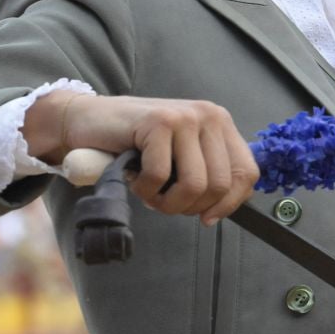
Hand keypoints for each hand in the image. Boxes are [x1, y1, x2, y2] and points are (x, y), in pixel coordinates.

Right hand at [32, 93, 258, 224]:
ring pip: (194, 185)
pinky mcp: (158, 122)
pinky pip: (160, 177)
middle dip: (189, 207)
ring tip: (150, 194)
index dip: (229, 204)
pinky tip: (134, 179)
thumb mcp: (180, 157)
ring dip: (167, 203)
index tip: (206, 217)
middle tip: (164, 202)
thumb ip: (206, 173)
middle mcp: (209, 116)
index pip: (246, 173)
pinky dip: (145, 190)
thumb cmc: (135, 145)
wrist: (88, 120)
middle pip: (219, 185)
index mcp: (220, 124)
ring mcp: (184, 116)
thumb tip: (222, 209)